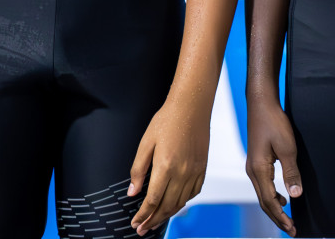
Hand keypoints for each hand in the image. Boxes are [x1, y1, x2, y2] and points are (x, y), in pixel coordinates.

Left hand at [128, 93, 209, 235]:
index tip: (135, 223)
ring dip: (167, 215)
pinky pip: (193, 193)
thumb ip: (138, 169)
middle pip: (166, 206)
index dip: (143, 215)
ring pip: (180, 203)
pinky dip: (183, 203)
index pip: (152, 201)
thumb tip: (132, 191)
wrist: (191, 106)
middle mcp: (182, 173)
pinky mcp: (202, 168)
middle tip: (142, 229)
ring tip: (155, 221)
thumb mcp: (146, 142)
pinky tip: (175, 204)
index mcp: (165, 167)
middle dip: (153, 220)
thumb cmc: (167, 120)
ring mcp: (194, 172)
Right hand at [245, 99, 301, 235]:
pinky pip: (263, 185)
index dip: (281, 217)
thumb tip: (295, 195)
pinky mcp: (256, 160)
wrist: (261, 103)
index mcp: (258, 170)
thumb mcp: (287, 148)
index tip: (292, 228)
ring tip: (287, 217)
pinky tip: (282, 195)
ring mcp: (252, 166)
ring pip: (263, 195)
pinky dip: (272, 195)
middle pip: (264, 202)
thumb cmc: (273, 122)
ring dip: (274, 208)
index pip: (270, 202)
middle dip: (277, 217)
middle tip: (291, 229)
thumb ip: (291, 172)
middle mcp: (252, 171)